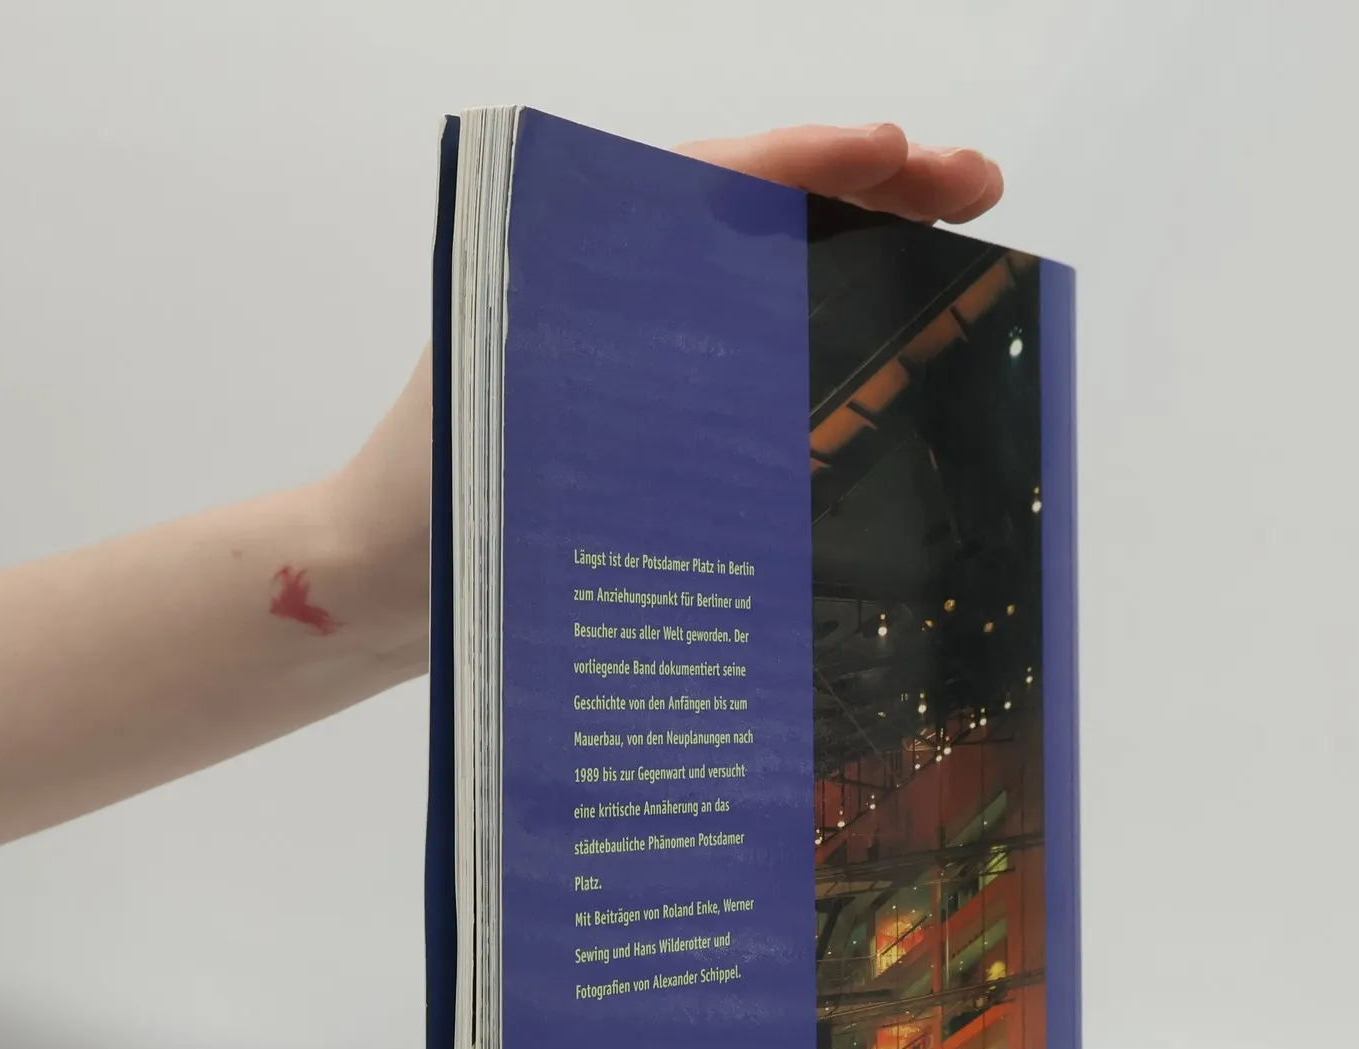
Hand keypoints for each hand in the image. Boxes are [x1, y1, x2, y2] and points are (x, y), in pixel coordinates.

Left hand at [329, 123, 1004, 643]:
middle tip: (978, 186)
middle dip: (873, 190)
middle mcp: (620, 290)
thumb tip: (759, 384)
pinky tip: (896, 350)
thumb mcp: (523, 420)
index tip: (901, 153)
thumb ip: (615, 383)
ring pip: (770, 281)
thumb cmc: (432, 504)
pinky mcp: (656, 421)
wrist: (380, 585)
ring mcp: (643, 356)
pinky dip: (827, 341)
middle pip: (761, 216)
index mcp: (579, 257)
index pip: (711, 183)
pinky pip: (756, 362)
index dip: (812, 160)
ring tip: (966, 245)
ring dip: (865, 255)